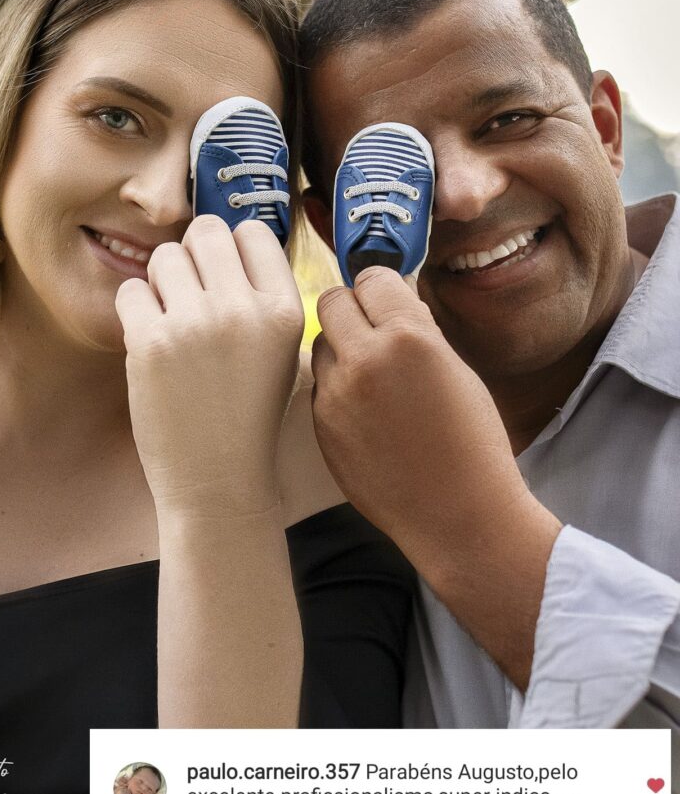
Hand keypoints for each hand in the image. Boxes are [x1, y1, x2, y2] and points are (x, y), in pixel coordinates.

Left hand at [115, 216, 303, 516]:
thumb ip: (264, 297)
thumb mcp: (283, 353)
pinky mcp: (150, 344)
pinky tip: (151, 339)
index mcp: (285, 311)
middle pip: (206, 231)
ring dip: (162, 280)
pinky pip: (130, 291)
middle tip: (191, 291)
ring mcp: (195, 325)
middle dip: (194, 254)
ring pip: (164, 256)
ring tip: (173, 319)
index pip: (253, 232)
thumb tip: (229, 237)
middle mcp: (243, 310)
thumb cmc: (249, 416)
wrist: (218, 482)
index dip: (233, 248)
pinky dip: (136, 310)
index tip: (224, 276)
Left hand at [311, 267, 559, 685]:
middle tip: (371, 332)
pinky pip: (320, 387)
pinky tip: (366, 414)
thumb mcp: (458, 370)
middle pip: (332, 301)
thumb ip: (418, 331)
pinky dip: (336, 390)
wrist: (458, 515)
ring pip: (320, 345)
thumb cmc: (472, 444)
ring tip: (372, 380)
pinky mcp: (321, 427)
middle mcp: (365, 360)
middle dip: (351, 311)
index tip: (386, 301)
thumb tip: (391, 303)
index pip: (371, 278)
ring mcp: (336, 396)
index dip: (381, 289)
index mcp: (409, 338)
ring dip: (340, 351)